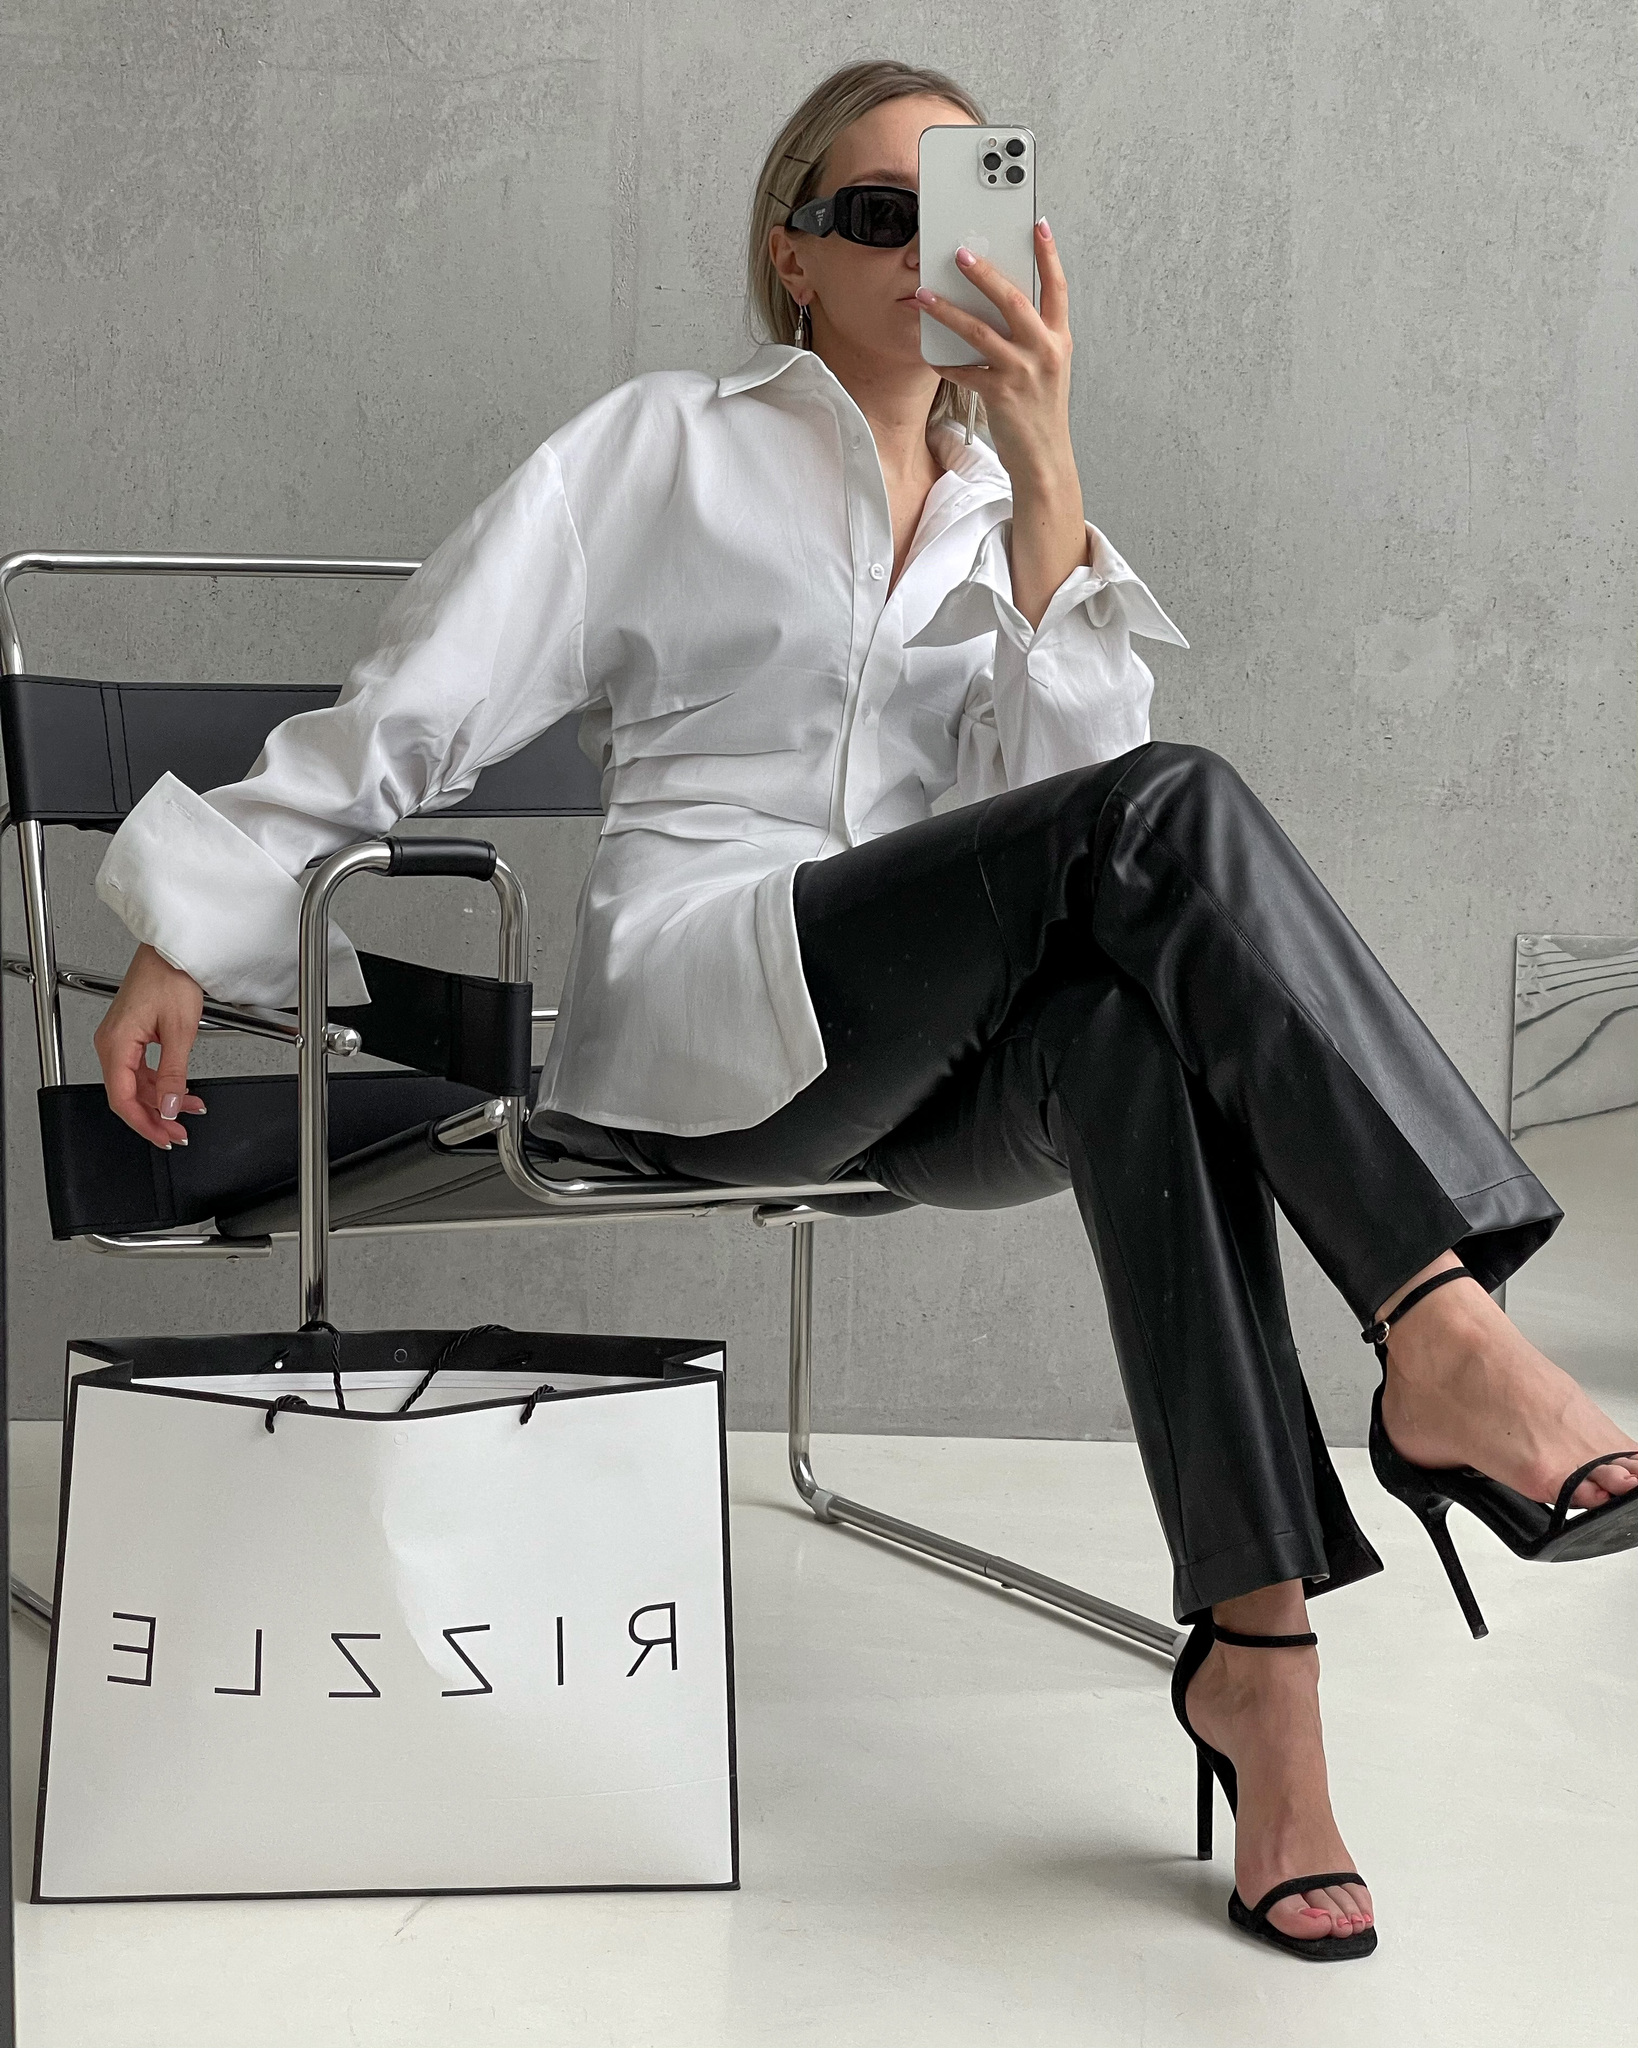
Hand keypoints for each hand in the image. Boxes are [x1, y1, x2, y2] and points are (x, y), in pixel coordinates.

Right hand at [94, 943, 206, 1147]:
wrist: (172, 950)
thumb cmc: (171, 976)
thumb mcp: (180, 1031)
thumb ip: (174, 1074)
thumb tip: (170, 1106)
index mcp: (116, 1043)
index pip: (122, 1098)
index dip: (143, 1123)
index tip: (165, 1137)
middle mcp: (111, 1043)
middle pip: (127, 1095)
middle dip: (155, 1117)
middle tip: (179, 1134)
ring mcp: (120, 1040)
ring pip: (136, 1085)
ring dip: (161, 1102)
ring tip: (189, 1112)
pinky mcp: (131, 1036)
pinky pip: (141, 1070)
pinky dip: (161, 1084)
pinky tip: (180, 1092)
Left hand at [915, 219, 1087, 625]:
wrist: (1044, 459)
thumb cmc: (1040, 409)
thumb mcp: (1046, 366)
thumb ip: (1029, 334)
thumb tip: (995, 301)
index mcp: (1059, 338)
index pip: (1058, 286)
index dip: (1049, 253)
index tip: (1037, 223)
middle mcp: (1045, 351)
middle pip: (1013, 300)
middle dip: (984, 273)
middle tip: (959, 253)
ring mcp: (1023, 373)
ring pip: (980, 332)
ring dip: (947, 311)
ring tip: (923, 296)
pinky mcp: (1001, 395)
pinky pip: (964, 371)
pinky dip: (945, 362)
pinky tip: (929, 353)